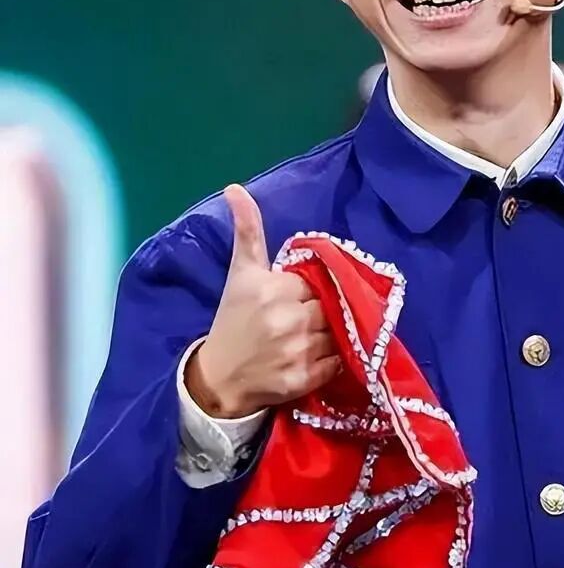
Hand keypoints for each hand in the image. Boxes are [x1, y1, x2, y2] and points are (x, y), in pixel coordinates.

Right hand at [184, 183, 339, 417]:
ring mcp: (298, 352)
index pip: (318, 279)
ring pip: (340, 332)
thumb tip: (235, 187)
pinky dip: (335, 359)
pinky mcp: (305, 379)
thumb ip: (247, 229)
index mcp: (274, 289)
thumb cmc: (234, 318)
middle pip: (332, 304)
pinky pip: (340, 362)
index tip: (300, 294)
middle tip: (307, 316)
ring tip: (313, 335)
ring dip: (333, 333)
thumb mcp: (241, 271)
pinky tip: (318, 356)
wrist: (219, 377)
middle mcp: (288, 320)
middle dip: (324, 308)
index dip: (313, 286)